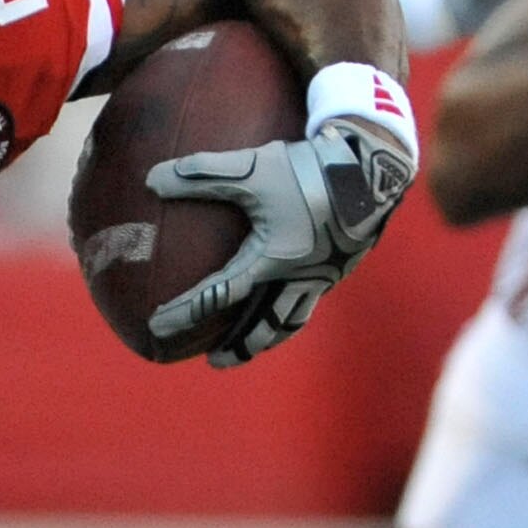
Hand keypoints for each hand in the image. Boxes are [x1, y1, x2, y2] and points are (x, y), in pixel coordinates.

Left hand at [143, 113, 416, 368]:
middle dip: (239, 346)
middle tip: (214, 360)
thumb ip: (201, 174)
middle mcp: (300, 276)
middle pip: (265, 325)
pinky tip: (286, 304)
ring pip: (293, 319)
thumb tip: (151, 181)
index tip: (159, 326)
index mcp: (273, 260)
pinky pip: (311, 299)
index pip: (219, 295)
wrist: (376, 166)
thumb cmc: (310, 169)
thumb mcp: (252, 168)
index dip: (186, 312)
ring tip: (252, 347)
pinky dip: (293, 313)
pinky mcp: (341, 265)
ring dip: (269, 337)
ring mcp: (324, 274)